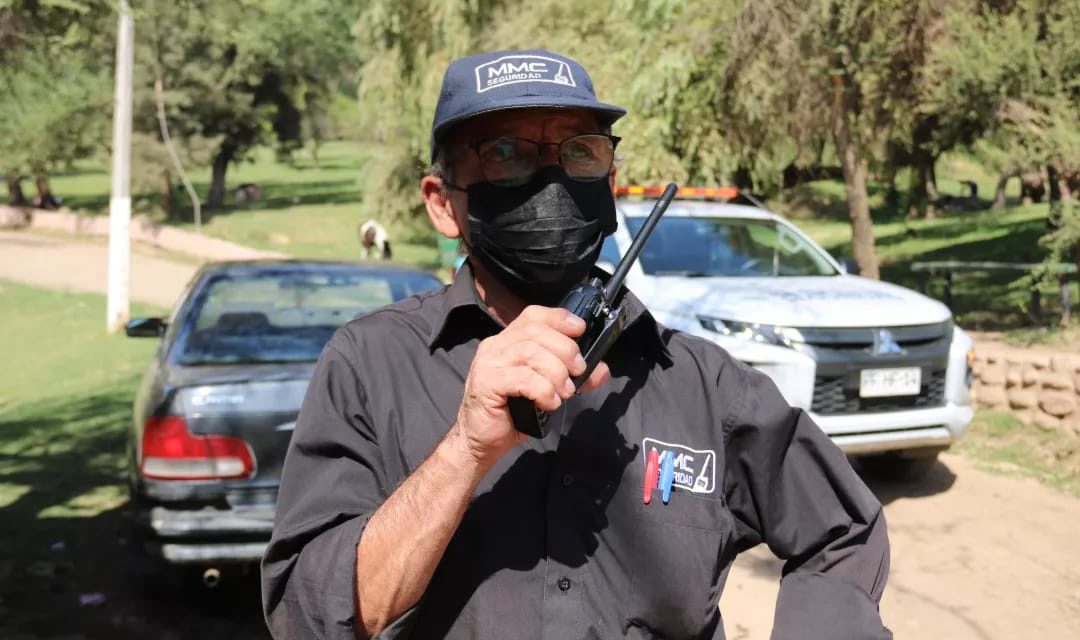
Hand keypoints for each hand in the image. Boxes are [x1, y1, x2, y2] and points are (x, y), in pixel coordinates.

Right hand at [451, 305, 609, 467]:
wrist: (480, 442)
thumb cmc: (511, 415)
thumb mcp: (547, 391)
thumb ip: (572, 376)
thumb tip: (601, 370)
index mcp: (508, 342)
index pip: (533, 315)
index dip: (559, 318)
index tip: (580, 329)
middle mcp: (495, 346)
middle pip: (536, 332)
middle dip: (565, 349)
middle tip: (577, 372)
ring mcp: (488, 363)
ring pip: (531, 353)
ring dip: (556, 373)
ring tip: (564, 392)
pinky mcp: (486, 383)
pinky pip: (523, 378)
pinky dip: (543, 390)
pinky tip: (548, 403)